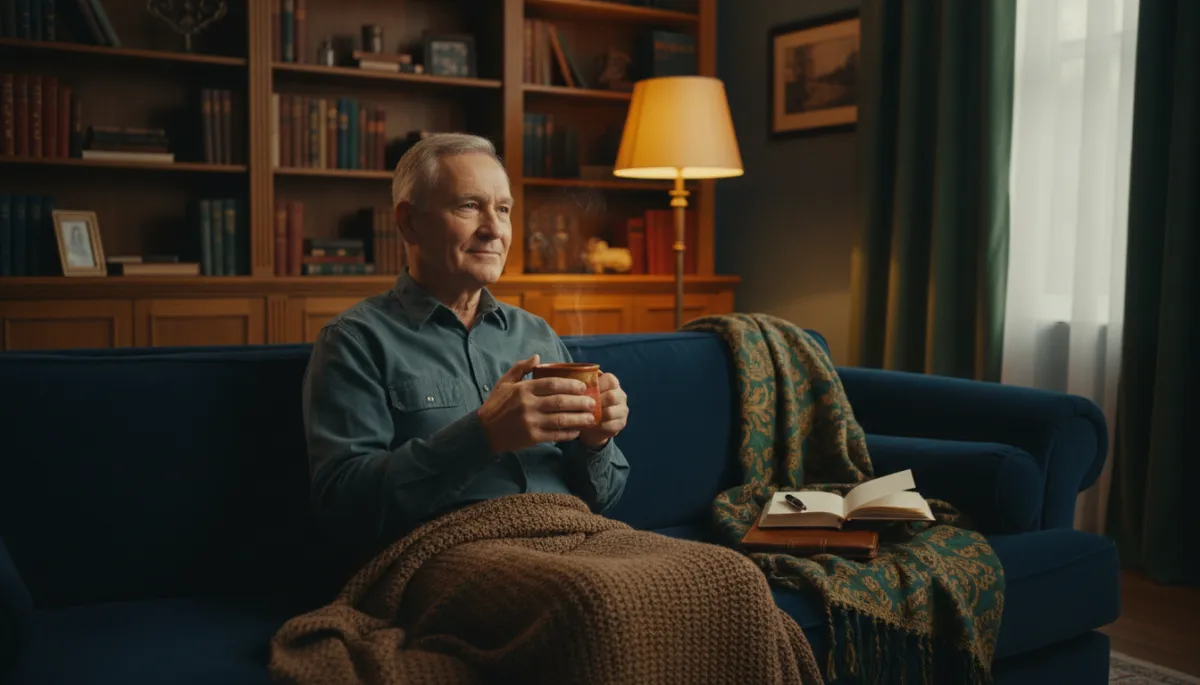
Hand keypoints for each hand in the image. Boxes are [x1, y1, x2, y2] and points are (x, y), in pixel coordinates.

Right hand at [477, 354, 598, 453]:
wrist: (484, 431)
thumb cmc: (496, 405)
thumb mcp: (504, 382)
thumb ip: (521, 368)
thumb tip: (538, 357)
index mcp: (523, 389)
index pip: (552, 384)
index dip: (570, 384)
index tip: (583, 386)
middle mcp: (527, 405)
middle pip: (560, 402)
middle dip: (580, 402)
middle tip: (593, 402)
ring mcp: (530, 422)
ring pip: (561, 419)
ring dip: (579, 418)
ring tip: (591, 417)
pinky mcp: (532, 437)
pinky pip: (555, 435)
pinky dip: (568, 433)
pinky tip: (577, 430)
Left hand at [577, 372, 627, 449]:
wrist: (592, 424)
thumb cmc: (586, 403)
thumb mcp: (584, 392)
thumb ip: (582, 386)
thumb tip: (571, 384)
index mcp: (612, 383)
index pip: (610, 380)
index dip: (596, 387)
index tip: (584, 393)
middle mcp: (621, 394)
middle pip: (611, 396)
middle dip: (595, 403)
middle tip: (582, 407)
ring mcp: (623, 409)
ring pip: (610, 412)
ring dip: (596, 416)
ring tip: (585, 417)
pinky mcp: (621, 423)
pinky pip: (611, 425)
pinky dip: (599, 426)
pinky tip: (591, 425)